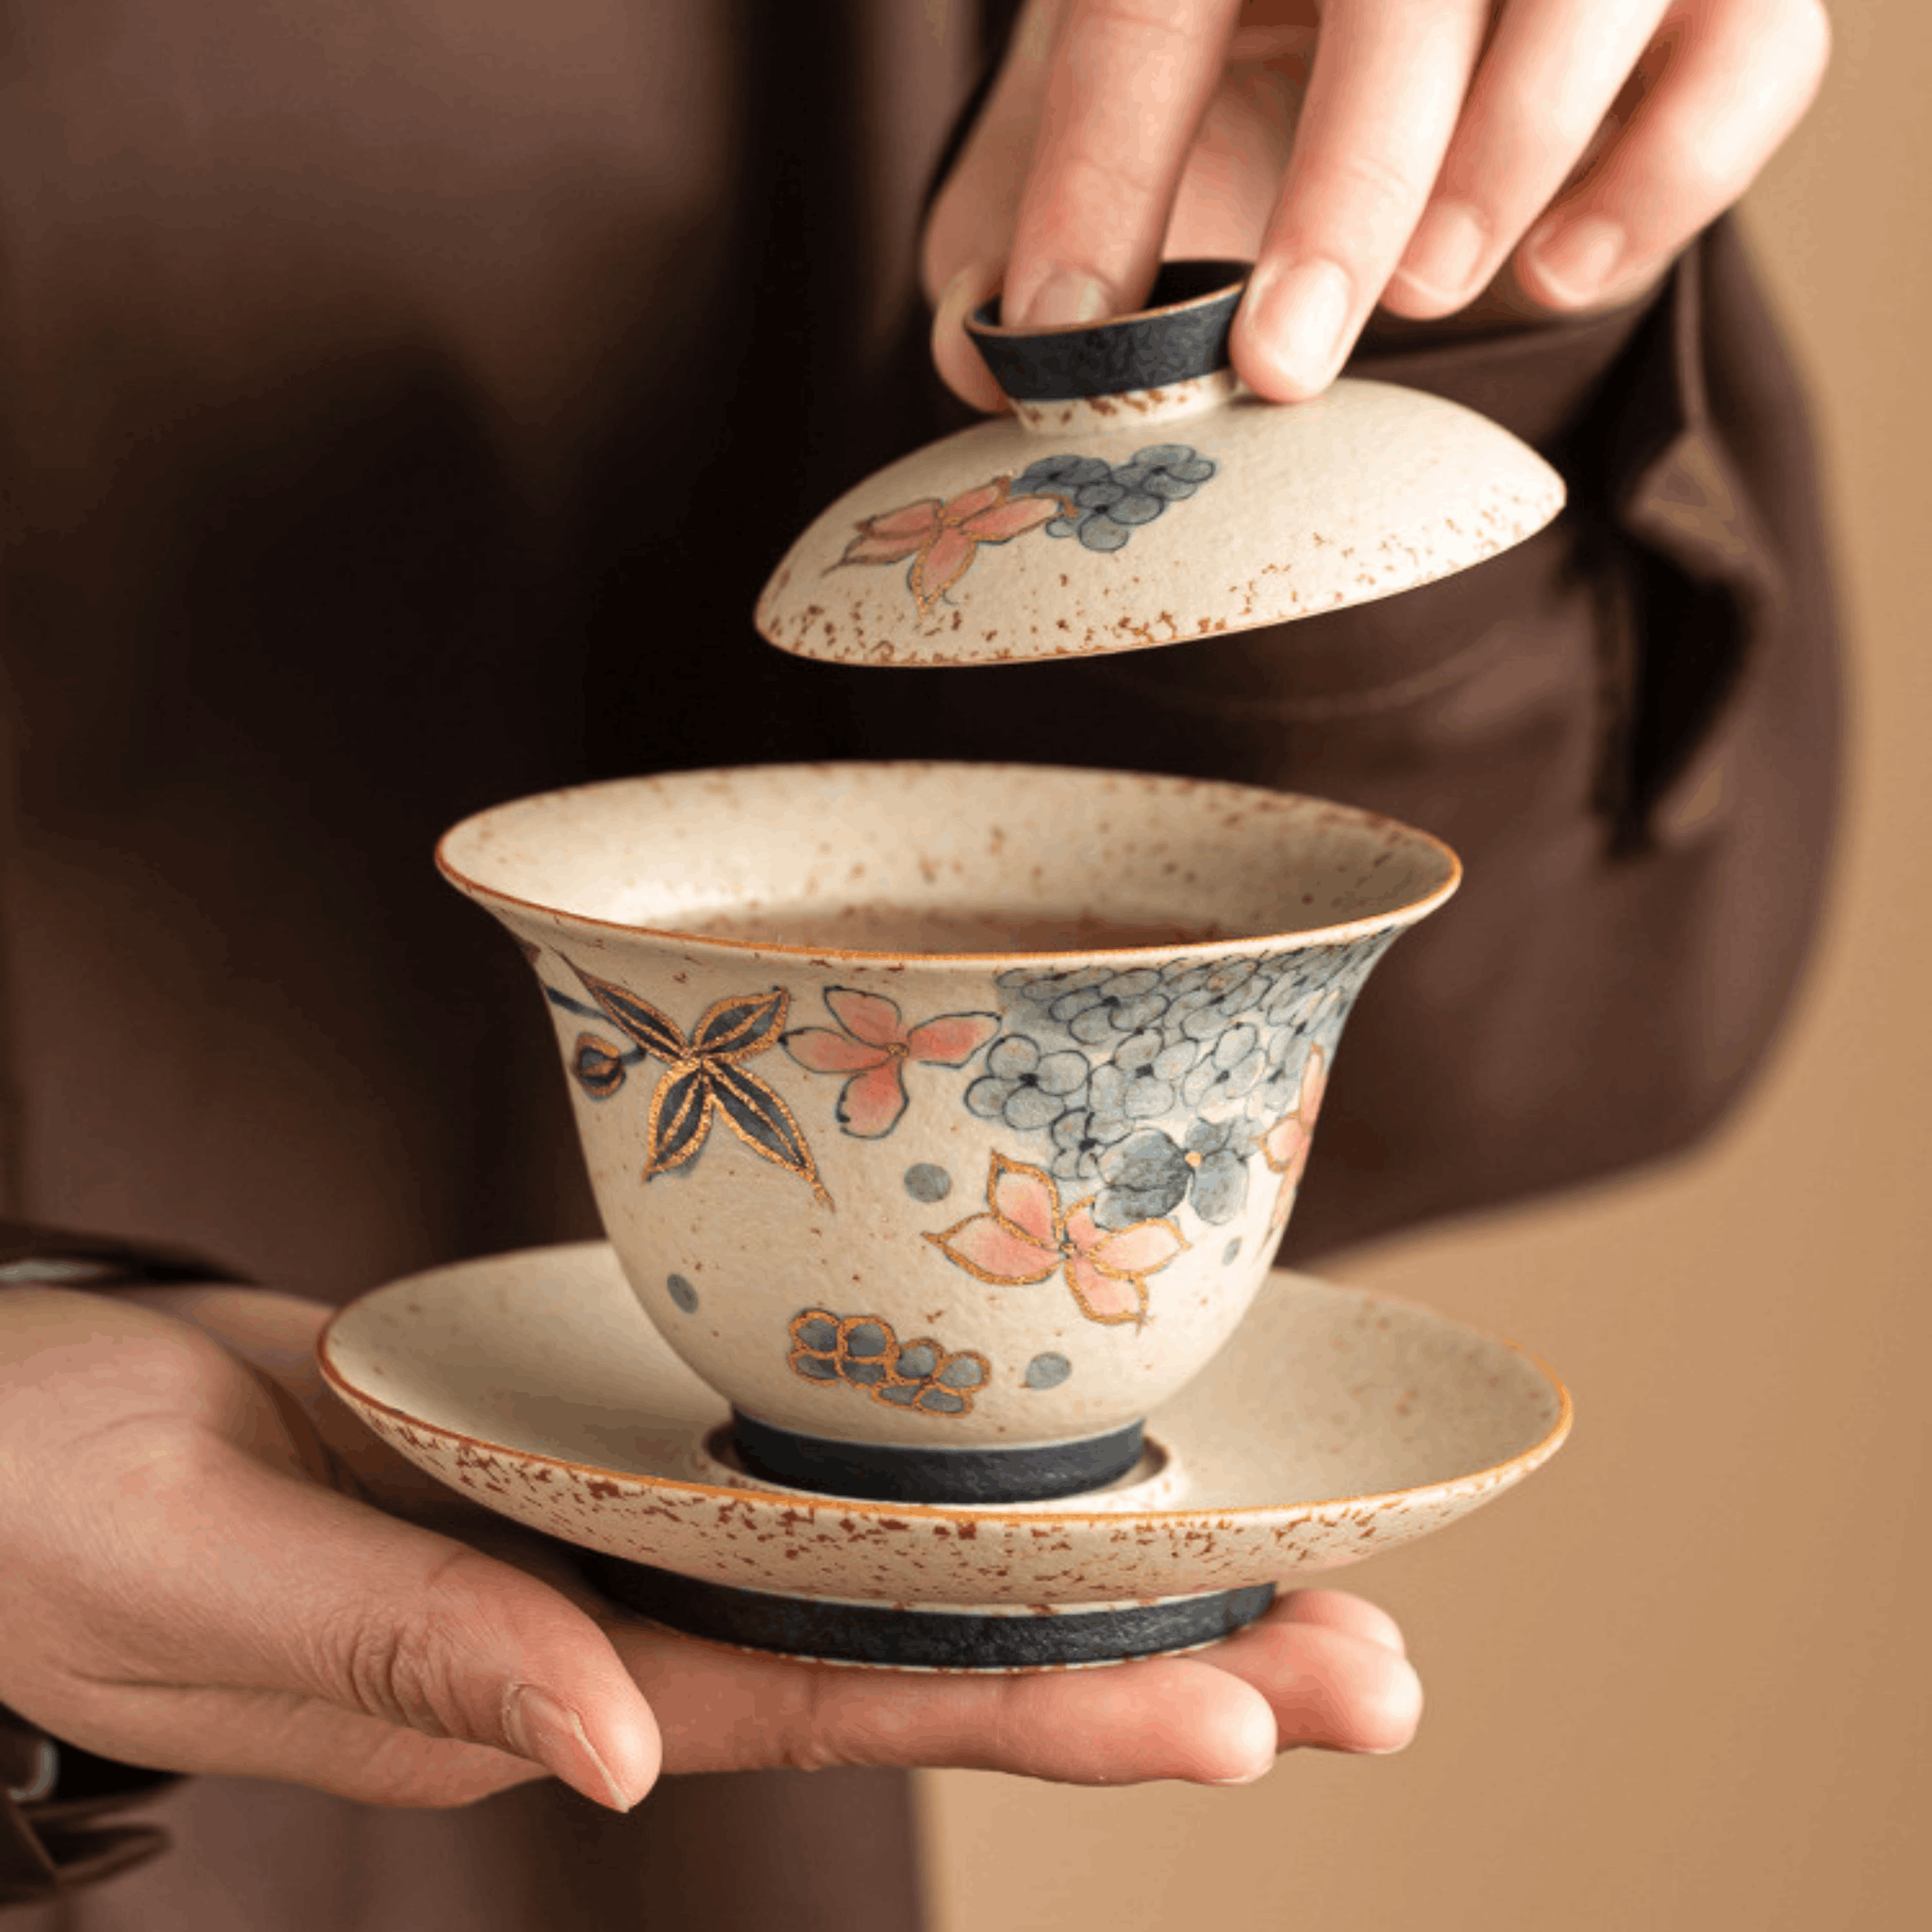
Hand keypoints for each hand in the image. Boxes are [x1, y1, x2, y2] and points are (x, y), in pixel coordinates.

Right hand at [0, 1284, 1420, 1811]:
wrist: (9, 1438)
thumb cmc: (58, 1514)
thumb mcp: (200, 1576)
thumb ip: (405, 1659)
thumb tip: (617, 1758)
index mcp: (535, 1678)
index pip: (828, 1711)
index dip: (1032, 1715)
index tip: (1237, 1713)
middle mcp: (615, 1619)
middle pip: (911, 1655)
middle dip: (1143, 1667)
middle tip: (1380, 1672)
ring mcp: (616, 1529)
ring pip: (883, 1561)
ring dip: (1084, 1567)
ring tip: (1311, 1578)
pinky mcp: (597, 1439)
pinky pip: (794, 1461)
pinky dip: (937, 1468)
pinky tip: (1062, 1454)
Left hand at [926, 0, 1829, 407]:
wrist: (1429, 14)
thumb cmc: (1252, 63)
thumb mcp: (1131, 116)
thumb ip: (1039, 211)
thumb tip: (978, 342)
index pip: (1153, 8)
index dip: (1099, 173)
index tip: (1061, 337)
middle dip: (1340, 183)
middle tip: (1279, 362)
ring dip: (1505, 161)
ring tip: (1427, 293)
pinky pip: (1752, 63)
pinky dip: (1667, 180)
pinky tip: (1563, 274)